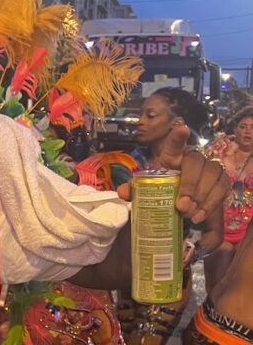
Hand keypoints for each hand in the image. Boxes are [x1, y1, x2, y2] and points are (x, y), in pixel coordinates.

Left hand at [121, 124, 228, 255]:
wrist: (181, 202)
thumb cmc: (164, 190)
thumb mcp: (148, 190)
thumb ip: (136, 190)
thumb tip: (123, 191)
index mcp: (172, 156)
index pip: (174, 143)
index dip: (178, 136)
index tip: (182, 128)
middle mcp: (193, 158)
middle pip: (196, 162)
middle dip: (190, 184)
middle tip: (181, 206)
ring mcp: (209, 168)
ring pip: (212, 174)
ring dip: (202, 196)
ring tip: (189, 214)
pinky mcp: (221, 181)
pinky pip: (221, 188)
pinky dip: (211, 203)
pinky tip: (200, 215)